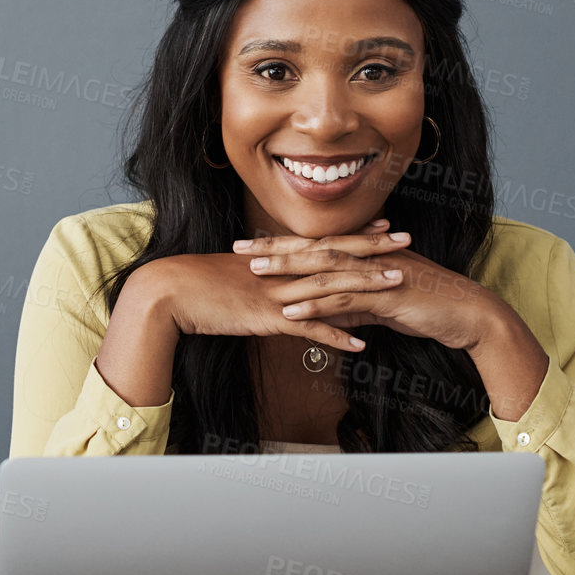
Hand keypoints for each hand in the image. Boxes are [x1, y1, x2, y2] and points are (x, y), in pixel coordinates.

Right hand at [150, 218, 413, 352]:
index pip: (321, 242)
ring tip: (400, 285)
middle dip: (373, 249)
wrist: (166, 292)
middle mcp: (279, 270)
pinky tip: (362, 345)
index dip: (354, 236)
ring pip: (329, 286)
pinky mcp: (266, 319)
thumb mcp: (230, 274)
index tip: (383, 229)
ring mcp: (275, 293)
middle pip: (334, 255)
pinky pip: (309, 328)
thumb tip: (269, 277)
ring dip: (366, 285)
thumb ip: (255, 275)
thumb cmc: (192, 284)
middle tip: (407, 242)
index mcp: (273, 258)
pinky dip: (336, 335)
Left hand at [234, 218, 500, 350]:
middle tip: (238, 248)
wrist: (468, 314)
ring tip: (255, 274)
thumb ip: (355, 307)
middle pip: (313, 247)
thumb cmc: (428, 308)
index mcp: (365, 254)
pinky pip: (346, 299)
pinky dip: (316, 306)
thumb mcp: (383, 306)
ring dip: (288, 271)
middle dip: (274, 248)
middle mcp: (368, 256)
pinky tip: (290, 312)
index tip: (250, 244)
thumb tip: (331, 316)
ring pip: (325, 269)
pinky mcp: (387, 295)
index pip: (316, 244)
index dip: (282, 243)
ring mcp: (377, 273)